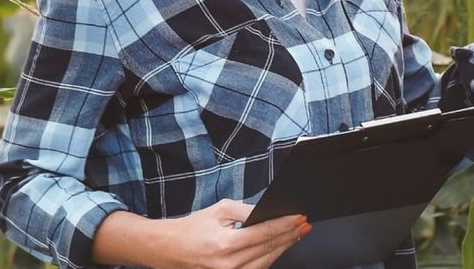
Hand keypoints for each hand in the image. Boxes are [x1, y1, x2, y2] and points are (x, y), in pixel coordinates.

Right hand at [167, 199, 309, 268]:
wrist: (169, 249)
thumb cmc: (192, 228)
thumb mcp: (219, 209)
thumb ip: (246, 210)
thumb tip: (269, 211)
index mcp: (226, 243)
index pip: (265, 233)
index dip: (285, 224)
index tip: (299, 217)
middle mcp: (229, 264)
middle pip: (269, 248)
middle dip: (290, 235)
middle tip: (304, 224)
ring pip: (266, 262)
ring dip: (283, 247)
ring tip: (296, 234)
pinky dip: (269, 258)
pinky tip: (278, 247)